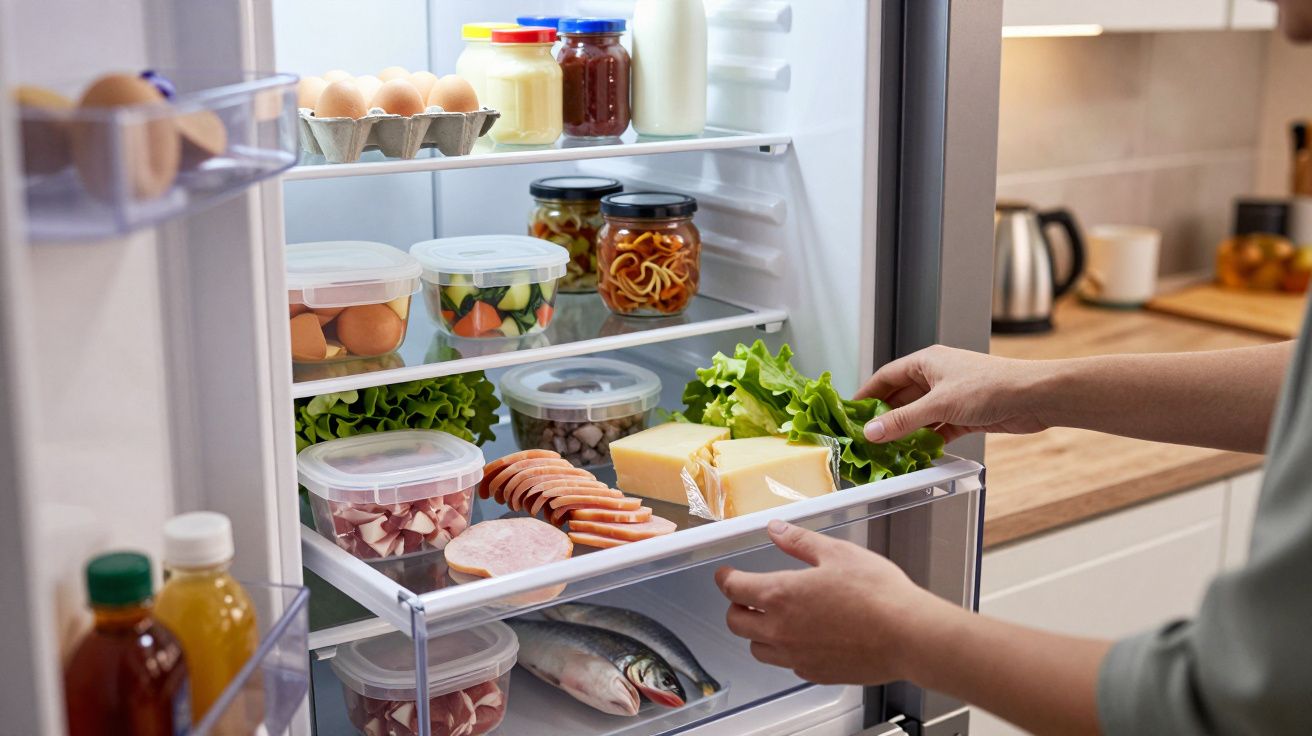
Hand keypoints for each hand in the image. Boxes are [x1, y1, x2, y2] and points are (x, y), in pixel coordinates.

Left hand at [714, 520, 947, 685]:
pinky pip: (786, 664)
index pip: (734, 588)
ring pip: (758, 648)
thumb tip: (776, 530)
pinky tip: (802, 638)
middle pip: (736, 622)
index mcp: (781, 595)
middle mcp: (781, 630)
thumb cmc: (877, 594)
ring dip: (757, 632)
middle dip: (736, 606)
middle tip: (747, 595)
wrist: (907, 635)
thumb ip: (799, 542)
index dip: (726, 579)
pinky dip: (785, 650)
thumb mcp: (837, 553)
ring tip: (773, 618)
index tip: (726, 575)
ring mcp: (796, 656)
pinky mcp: (815, 673)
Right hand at [856, 345, 1049, 442]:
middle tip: (867, 437)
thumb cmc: (991, 386)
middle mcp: (938, 377)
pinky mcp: (966, 415)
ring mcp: (952, 397)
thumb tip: (873, 431)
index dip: (867, 394)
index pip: (886, 376)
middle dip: (886, 417)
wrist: (1034, 397)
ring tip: (888, 450)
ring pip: (920, 416)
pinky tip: (918, 455)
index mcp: (927, 362)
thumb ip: (904, 420)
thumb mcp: (939, 404)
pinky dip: (928, 441)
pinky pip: (938, 429)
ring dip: (907, 432)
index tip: (851, 412)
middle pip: (902, 398)